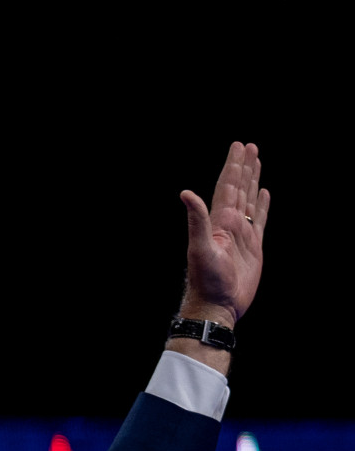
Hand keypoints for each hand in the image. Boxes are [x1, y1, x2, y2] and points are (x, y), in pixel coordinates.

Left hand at [177, 141, 268, 322]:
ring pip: (250, 200)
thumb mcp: (200, 248)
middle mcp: (230, 223)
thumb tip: (186, 193)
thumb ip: (196, 220)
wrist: (217, 305)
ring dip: (253, 180)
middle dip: (244, 166)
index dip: (232, 166)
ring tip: (257, 161)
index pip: (227, 186)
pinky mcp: (253, 246)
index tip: (238, 146)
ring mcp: (242, 234)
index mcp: (219, 221)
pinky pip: (260, 220)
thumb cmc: (207, 281)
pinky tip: (264, 193)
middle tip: (248, 145)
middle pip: (239, 188)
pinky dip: (262, 205)